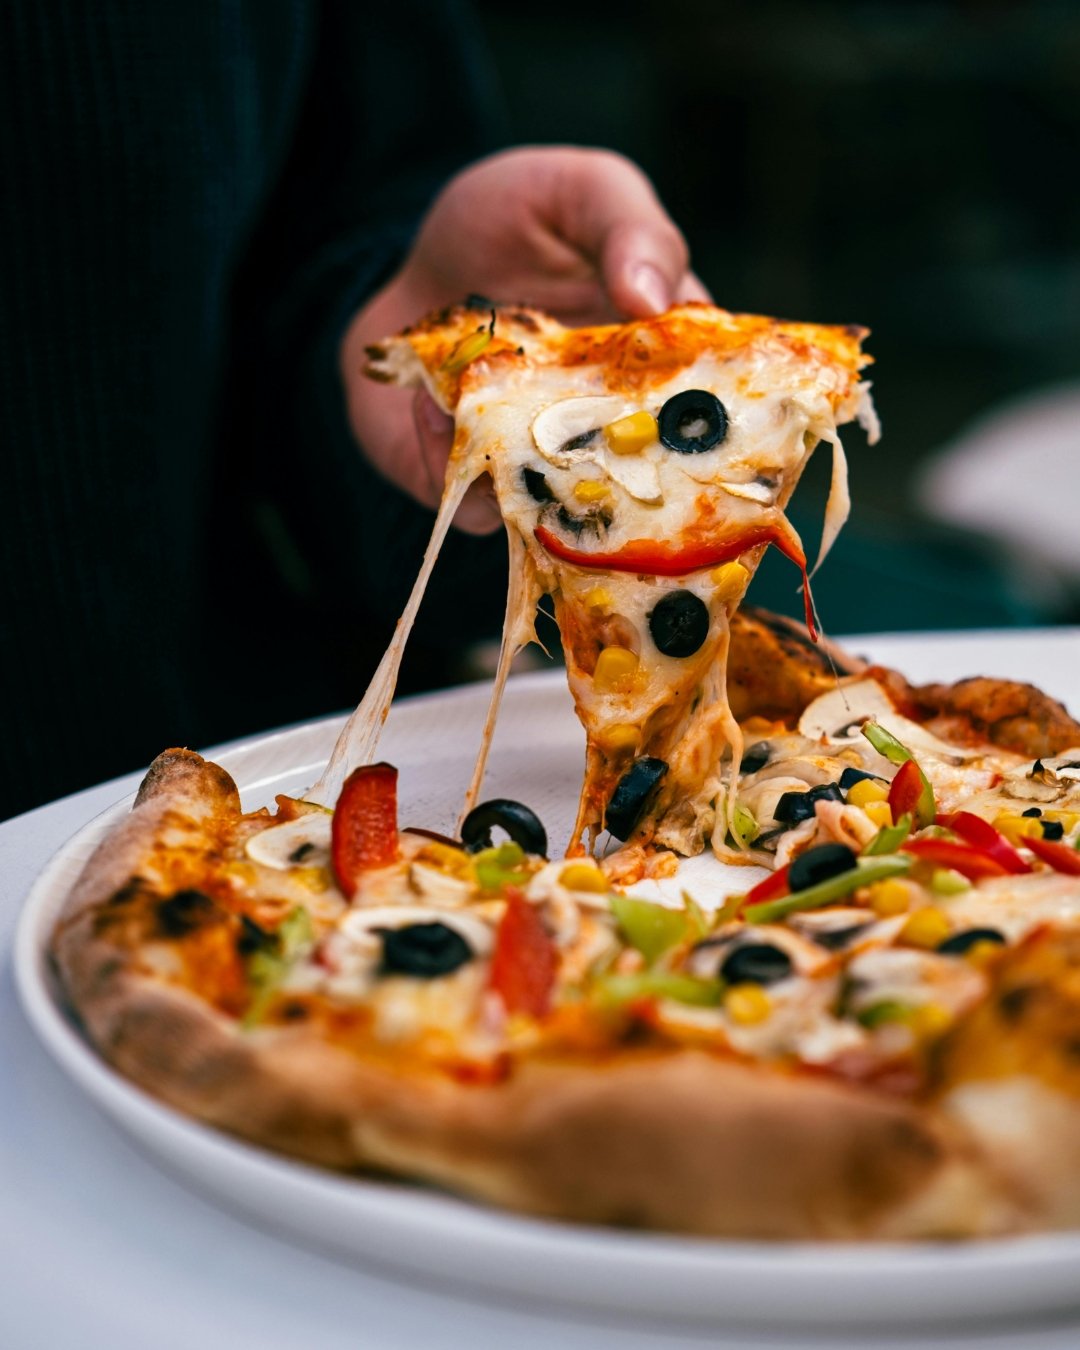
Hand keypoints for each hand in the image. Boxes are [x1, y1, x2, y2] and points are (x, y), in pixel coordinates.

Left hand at [341, 147, 709, 532]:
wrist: (417, 264)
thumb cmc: (515, 220)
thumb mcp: (582, 192)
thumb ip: (627, 228)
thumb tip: (650, 300)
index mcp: (662, 363)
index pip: (709, 407)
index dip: (699, 414)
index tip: (662, 395)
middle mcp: (612, 427)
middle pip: (637, 479)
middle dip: (601, 462)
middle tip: (554, 415)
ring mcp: (547, 461)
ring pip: (555, 503)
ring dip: (508, 457)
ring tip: (461, 395)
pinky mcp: (482, 484)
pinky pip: (478, 508)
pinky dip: (449, 462)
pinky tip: (426, 405)